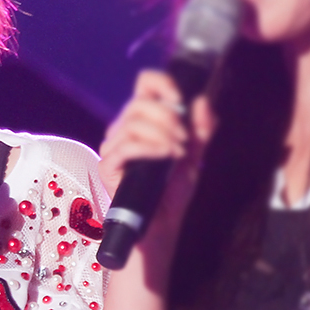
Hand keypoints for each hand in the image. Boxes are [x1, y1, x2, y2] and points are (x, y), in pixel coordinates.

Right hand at [98, 70, 215, 239]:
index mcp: (143, 121)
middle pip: (138, 103)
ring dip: (162, 135)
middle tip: (183, 141)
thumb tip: (202, 101)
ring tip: (177, 154)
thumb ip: (201, 130)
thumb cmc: (173, 193)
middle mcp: (123, 130)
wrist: (163, 226)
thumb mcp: (195, 157)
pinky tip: (166, 158)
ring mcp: (113, 149)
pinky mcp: (107, 167)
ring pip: (133, 123)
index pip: (144, 84)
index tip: (179, 99)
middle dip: (167, 118)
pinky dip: (150, 148)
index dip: (161, 83)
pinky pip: (126, 146)